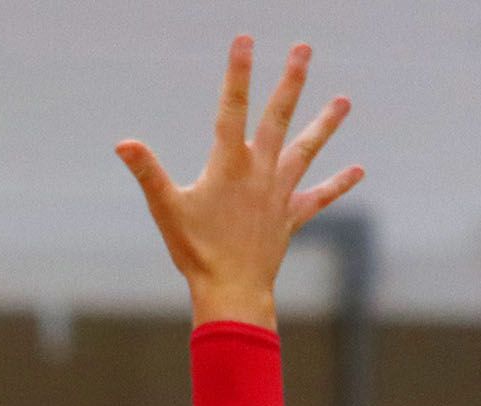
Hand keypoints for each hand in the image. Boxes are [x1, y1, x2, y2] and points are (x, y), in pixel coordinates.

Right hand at [116, 37, 361, 328]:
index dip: (237, 73)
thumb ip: (147, 173)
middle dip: (291, 82)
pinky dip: (338, 184)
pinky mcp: (290, 216)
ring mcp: (279, 193)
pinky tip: (357, 171)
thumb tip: (123, 144)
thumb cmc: (195, 251)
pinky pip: (317, 197)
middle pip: (279, 117)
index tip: (245, 40)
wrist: (232, 289)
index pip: (232, 109)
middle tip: (303, 50)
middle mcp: (260, 171)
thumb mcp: (165, 209)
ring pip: (306, 150)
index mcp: (229, 165)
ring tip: (344, 100)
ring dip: (325, 124)